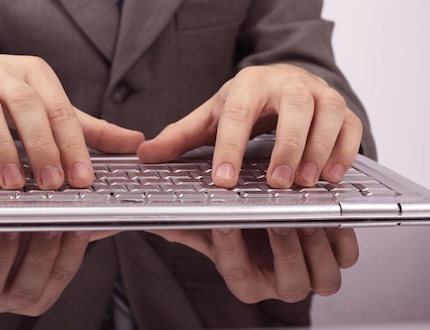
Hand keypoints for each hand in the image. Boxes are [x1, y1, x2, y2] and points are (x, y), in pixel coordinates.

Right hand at [0, 47, 143, 189]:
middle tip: (53, 184)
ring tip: (14, 184)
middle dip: (42, 147)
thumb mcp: (46, 104)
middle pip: (27, 107)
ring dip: (1, 149)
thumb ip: (87, 127)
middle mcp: (2, 74)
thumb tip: (135, 142)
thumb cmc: (3, 92)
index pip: (60, 110)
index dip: (73, 146)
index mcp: (36, 75)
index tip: (83, 179)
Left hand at [0, 231, 110, 314]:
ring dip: (3, 250)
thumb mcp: (39, 241)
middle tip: (48, 223)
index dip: (72, 251)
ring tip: (11, 222)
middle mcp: (7, 298)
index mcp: (36, 292)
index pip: (61, 275)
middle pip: (29, 285)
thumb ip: (72, 231)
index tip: (79, 223)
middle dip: (41, 254)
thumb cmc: (3, 244)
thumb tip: (113, 216)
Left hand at [137, 64, 362, 187]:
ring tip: (306, 183)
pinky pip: (351, 124)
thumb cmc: (243, 103)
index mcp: (248, 84)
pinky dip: (345, 149)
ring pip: (328, 112)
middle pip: (293, 107)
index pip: (237, 113)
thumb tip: (144, 154)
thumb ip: (179, 137)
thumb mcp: (209, 117)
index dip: (229, 147)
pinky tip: (331, 176)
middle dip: (287, 145)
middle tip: (278, 182)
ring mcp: (318, 92)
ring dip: (319, 148)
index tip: (222, 180)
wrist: (280, 81)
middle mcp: (286, 83)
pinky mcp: (341, 106)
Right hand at [150, 227, 358, 302]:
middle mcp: (280, 283)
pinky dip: (341, 238)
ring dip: (316, 248)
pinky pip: (346, 257)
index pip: (236, 271)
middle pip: (288, 284)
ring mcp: (311, 273)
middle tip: (274, 220)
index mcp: (247, 280)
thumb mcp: (210, 227)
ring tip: (305, 216)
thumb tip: (150, 221)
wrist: (269, 215)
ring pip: (322, 278)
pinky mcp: (337, 256)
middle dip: (283, 251)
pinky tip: (327, 213)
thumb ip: (183, 226)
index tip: (224, 222)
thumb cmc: (239, 225)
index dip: (230, 248)